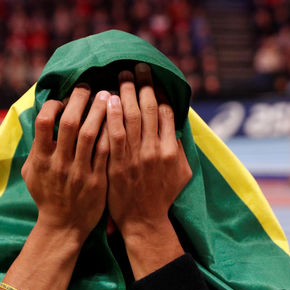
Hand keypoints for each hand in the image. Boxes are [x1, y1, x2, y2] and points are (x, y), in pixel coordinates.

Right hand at [22, 85, 109, 243]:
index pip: (43, 121)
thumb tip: (38, 120)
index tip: (63, 98)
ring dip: (99, 111)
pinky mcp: (98, 180)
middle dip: (80, 99)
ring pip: (91, 134)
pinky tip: (117, 119)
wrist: (64, 226)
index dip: (53, 105)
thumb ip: (34, 147)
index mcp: (41, 158)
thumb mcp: (32, 173)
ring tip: (107, 95)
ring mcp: (79, 172)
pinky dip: (112, 132)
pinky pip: (106, 151)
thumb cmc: (47, 196)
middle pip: (69, 122)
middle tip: (89, 87)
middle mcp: (59, 163)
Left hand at [105, 63, 191, 239]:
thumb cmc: (162, 198)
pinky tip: (108, 100)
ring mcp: (136, 157)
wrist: (144, 222)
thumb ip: (179, 149)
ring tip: (121, 75)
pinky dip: (112, 115)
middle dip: (143, 85)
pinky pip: (114, 133)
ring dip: (127, 93)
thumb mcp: (181, 174)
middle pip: (150, 109)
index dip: (160, 94)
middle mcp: (155, 150)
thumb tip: (176, 128)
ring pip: (132, 117)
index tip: (153, 81)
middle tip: (136, 67)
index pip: (167, 113)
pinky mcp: (118, 164)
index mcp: (172, 150)